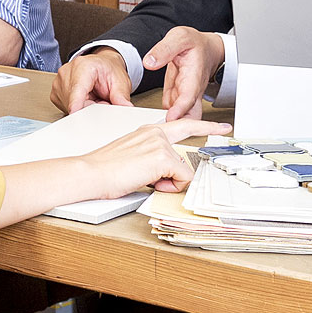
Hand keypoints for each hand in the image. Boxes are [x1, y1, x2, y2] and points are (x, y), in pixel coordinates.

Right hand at [50, 47, 132, 112]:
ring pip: (70, 107)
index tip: (75, 113)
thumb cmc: (108, 70)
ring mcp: (58, 83)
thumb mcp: (120, 81)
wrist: (101, 65)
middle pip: (75, 102)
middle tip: (103, 101)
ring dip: (84, 108)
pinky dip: (77, 108)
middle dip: (90, 108)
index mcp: (82, 66)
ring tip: (93, 98)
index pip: (77, 88)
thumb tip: (125, 108)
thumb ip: (121, 96)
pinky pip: (65, 108)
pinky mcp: (55, 94)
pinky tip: (84, 100)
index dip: (76, 102)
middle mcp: (66, 72)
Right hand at [81, 118, 231, 196]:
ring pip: (182, 171)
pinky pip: (181, 179)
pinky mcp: (162, 157)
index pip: (182, 125)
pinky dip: (167, 187)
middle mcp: (156, 133)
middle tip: (178, 172)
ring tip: (142, 180)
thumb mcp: (134, 160)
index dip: (205, 126)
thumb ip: (154, 162)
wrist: (90, 173)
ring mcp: (160, 143)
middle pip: (186, 156)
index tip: (221, 127)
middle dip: (181, 173)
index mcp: (147, 132)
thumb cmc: (104, 170)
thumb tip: (168, 178)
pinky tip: (146, 182)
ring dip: (167, 183)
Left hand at [143, 26, 224, 121]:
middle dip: (180, 125)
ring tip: (152, 130)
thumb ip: (163, 49)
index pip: (188, 96)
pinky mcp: (177, 95)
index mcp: (193, 75)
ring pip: (180, 115)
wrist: (204, 47)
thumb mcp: (179, 37)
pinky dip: (163, 116)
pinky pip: (171, 109)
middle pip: (190, 114)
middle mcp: (191, 88)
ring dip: (168, 122)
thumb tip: (149, 62)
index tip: (170, 118)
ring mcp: (184, 94)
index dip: (180, 109)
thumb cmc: (194, 43)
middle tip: (161, 132)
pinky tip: (151, 122)